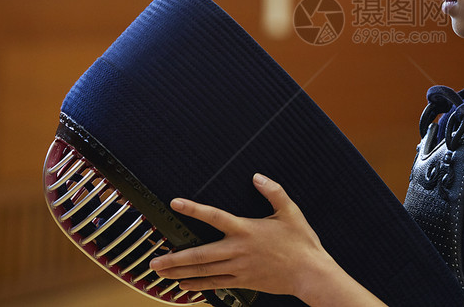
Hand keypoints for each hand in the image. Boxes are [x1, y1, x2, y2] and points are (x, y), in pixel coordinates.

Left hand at [149, 173, 332, 299]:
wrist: (309, 273)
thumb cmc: (301, 242)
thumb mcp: (290, 211)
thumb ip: (273, 191)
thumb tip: (258, 177)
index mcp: (247, 230)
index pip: (214, 216)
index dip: (193, 209)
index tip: (175, 203)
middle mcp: (238, 250)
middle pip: (199, 254)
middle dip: (174, 258)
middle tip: (154, 261)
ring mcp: (238, 268)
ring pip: (203, 271)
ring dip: (180, 273)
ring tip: (161, 274)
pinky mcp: (242, 282)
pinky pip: (215, 285)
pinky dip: (198, 286)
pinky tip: (185, 287)